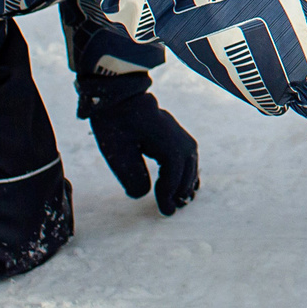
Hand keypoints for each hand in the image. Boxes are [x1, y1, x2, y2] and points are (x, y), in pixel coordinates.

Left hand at [84, 90, 201, 214]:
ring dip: (186, 183)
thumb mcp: (117, 152)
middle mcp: (179, 137)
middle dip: (180, 192)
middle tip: (170, 210)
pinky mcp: (175, 133)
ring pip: (191, 164)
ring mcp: (179, 134)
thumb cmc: (115, 122)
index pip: (174, 174)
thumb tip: (143, 194)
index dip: (170, 195)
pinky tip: (183, 182)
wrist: (117, 96)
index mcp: (166, 142)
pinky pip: (188, 157)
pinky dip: (187, 172)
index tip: (164, 211)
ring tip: (180, 201)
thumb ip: (131, 176)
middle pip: (187, 171)